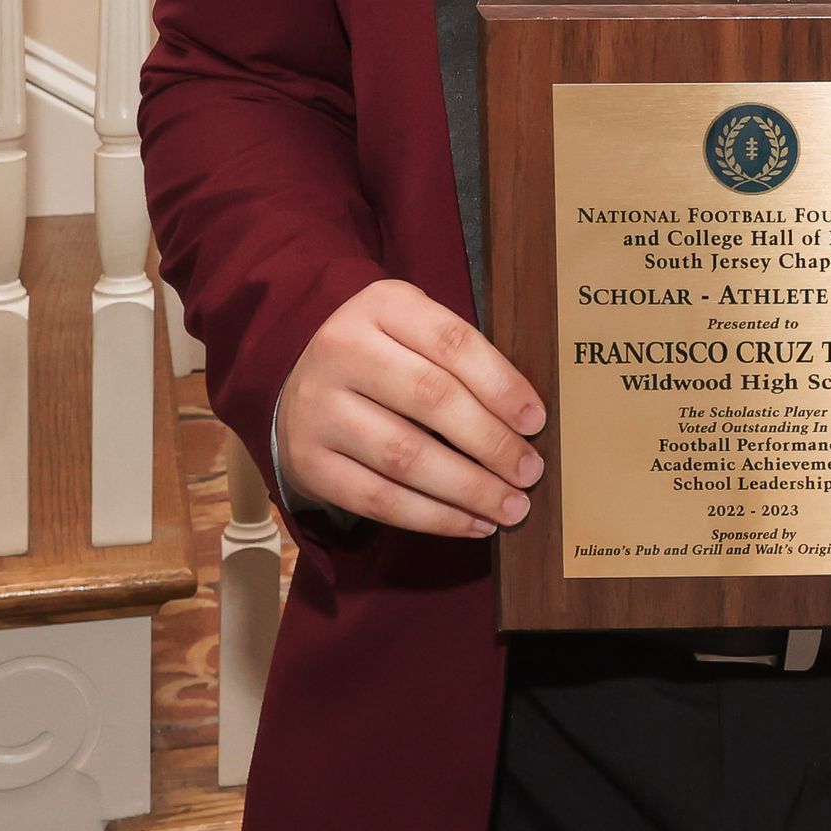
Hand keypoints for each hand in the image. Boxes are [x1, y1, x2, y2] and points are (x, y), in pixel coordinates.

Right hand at [277, 278, 545, 536]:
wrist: (293, 374)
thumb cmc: (383, 351)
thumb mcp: (414, 326)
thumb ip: (460, 356)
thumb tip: (525, 418)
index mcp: (381, 306)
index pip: (451, 343)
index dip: (500, 384)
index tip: (536, 420)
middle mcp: (343, 351)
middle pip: (431, 399)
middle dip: (491, 442)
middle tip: (530, 472)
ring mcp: (319, 409)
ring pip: (405, 457)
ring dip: (468, 489)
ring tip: (511, 508)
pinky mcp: (307, 462)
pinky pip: (377, 499)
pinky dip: (432, 518)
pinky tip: (471, 524)